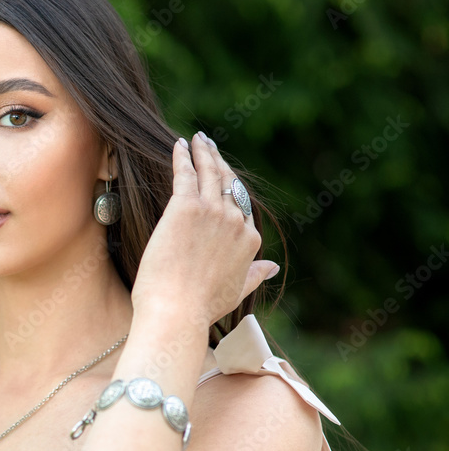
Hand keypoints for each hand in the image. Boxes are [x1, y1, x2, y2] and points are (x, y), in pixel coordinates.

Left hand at [130, 132, 276, 328]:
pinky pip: (185, 173)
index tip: (223, 178)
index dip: (231, 189)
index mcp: (250, 240)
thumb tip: (273, 268)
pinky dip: (183, 156)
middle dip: (219, 162)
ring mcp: (212, 211)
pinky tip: (180, 144)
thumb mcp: (236, 291)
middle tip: (209, 145)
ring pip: (210, 172)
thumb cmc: (200, 308)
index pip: (241, 206)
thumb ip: (255, 275)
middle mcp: (236, 221)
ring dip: (204, 152)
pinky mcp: (186, 207)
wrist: (177, 311)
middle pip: (229, 183)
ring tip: (197, 139)